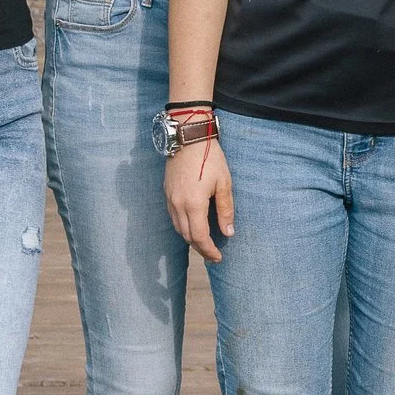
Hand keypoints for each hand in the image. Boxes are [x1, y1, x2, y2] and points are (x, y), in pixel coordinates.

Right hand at [164, 137, 234, 262]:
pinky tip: (193, 225)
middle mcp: (178, 204)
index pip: (200, 237)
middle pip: (187, 236)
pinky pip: (173, 217)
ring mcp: (170, 198)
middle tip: (213, 254)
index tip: (219, 257)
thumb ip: (226, 209)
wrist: (188, 137)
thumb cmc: (210, 157)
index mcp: (193, 204)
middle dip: (200, 248)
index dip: (209, 250)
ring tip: (205, 243)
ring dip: (191, 239)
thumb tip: (228, 232)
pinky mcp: (167, 192)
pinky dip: (183, 227)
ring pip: (178, 228)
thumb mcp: (224, 183)